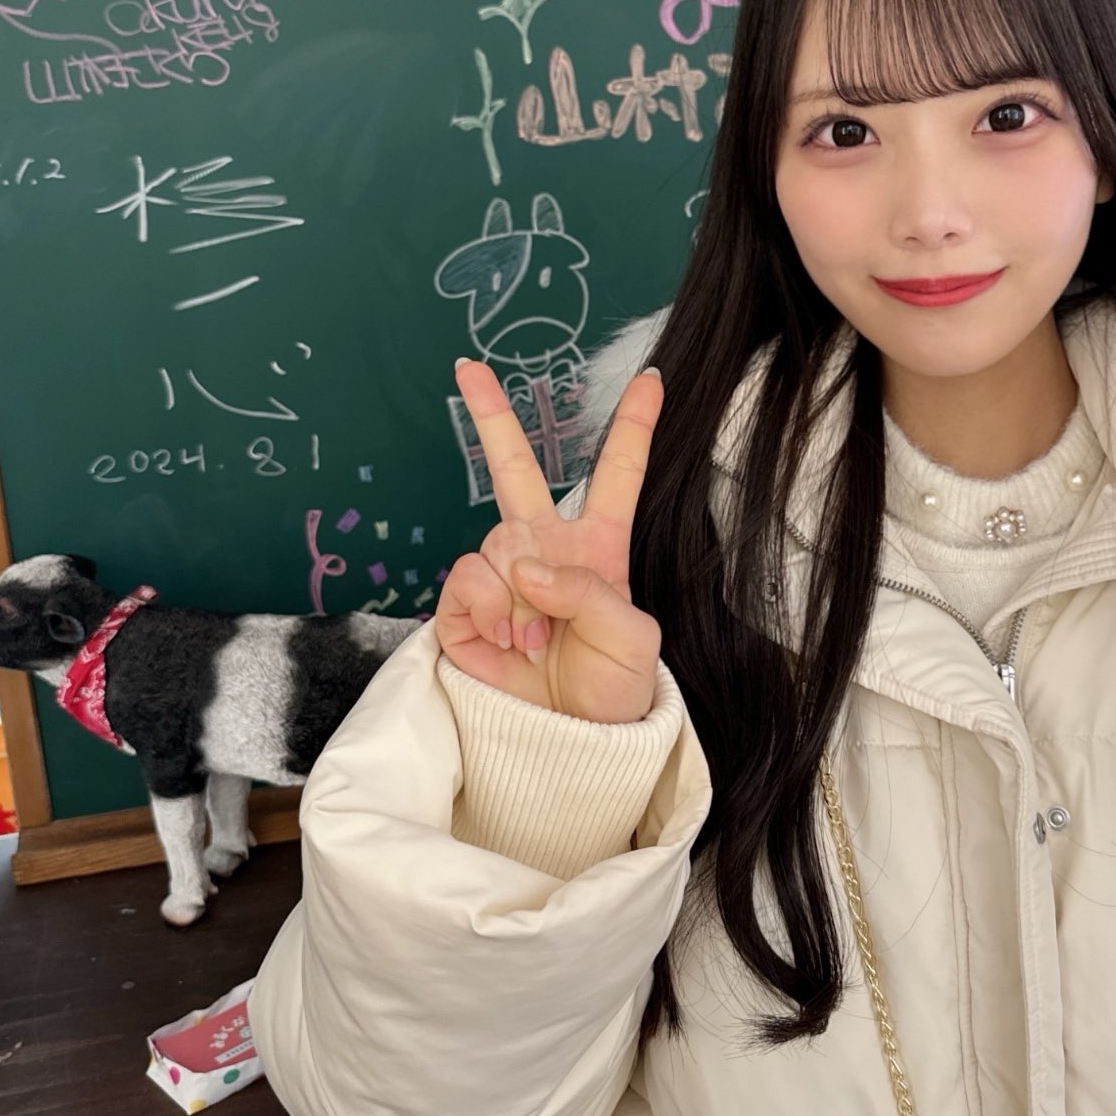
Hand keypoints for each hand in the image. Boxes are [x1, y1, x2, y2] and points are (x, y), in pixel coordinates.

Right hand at [434, 358, 663, 720]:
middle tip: (468, 368)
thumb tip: (528, 568)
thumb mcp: (633, 641)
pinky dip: (485, 606)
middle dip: (491, 416)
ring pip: (496, 541)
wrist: (569, 746)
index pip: (618, 474)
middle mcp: (547, 551)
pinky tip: (503, 638)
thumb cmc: (614, 694)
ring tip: (533, 637)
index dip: (634, 426)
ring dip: (516, 592)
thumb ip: (588, 592)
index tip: (651, 379)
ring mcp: (502, 578)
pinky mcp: (463, 610)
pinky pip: (464, 577)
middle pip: (514, 469)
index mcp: (600, 548)